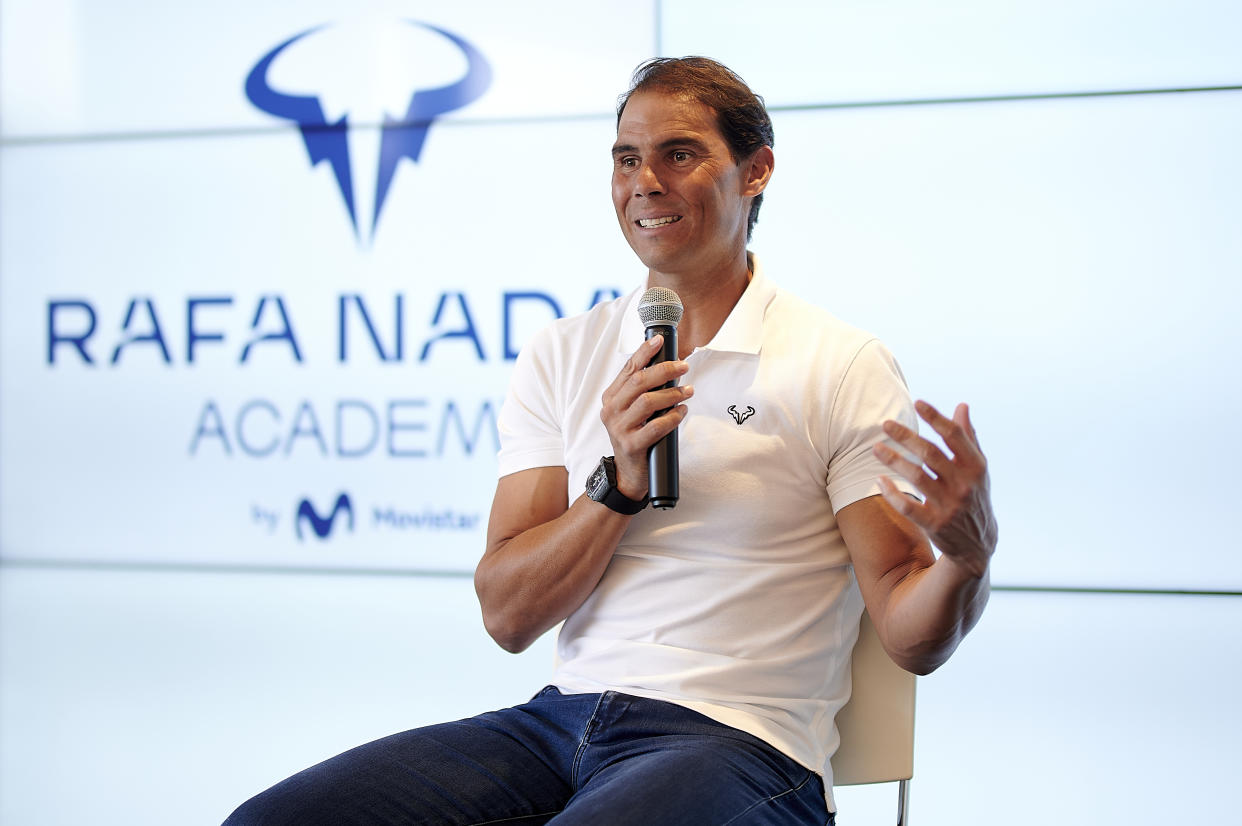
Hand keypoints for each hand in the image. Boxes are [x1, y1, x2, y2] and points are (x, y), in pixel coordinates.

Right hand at [599, 335, 693, 498]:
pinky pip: (656, 426)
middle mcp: (611, 410)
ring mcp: (620, 428)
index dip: (644, 352)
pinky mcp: (632, 445)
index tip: (660, 340)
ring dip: (672, 393)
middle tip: (683, 366)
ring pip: (648, 402)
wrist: (628, 473)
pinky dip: (673, 417)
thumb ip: (643, 390)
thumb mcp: (633, 411)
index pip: (628, 368)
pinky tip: (682, 411)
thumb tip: (667, 366)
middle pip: (639, 381)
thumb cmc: (636, 436)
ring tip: (688, 391)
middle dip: (664, 370)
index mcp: (611, 397)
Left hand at [873, 400, 997, 577]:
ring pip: (916, 477)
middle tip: (885, 424)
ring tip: (875, 448)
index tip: (917, 402)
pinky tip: (880, 480)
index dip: (936, 417)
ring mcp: (950, 506)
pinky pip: (907, 507)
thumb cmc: (974, 497)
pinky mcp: (935, 524)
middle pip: (930, 453)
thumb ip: (968, 438)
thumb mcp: (978, 469)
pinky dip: (892, 493)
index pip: (955, 436)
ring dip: (893, 460)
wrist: (978, 545)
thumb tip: (962, 406)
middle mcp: (965, 485)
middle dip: (906, 436)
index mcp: (976, 467)